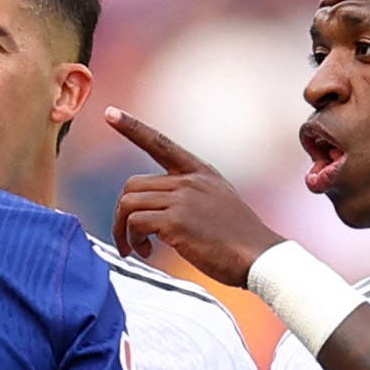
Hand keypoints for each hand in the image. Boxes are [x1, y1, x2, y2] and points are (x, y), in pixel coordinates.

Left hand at [107, 108, 284, 285]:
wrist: (259, 257)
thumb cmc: (240, 240)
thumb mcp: (220, 202)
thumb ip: (192, 196)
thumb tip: (160, 208)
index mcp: (200, 172)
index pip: (160, 143)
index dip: (133, 128)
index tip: (110, 113)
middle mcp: (189, 180)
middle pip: (132, 185)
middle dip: (122, 214)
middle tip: (128, 239)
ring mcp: (182, 199)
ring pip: (128, 204)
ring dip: (123, 230)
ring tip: (136, 249)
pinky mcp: (176, 221)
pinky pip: (136, 223)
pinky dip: (133, 240)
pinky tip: (147, 252)